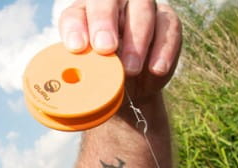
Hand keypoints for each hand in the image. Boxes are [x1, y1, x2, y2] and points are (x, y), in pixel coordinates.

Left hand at [59, 0, 181, 100]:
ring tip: (130, 70)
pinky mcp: (166, 20)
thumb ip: (78, 70)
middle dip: (104, 22)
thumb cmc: (100, 78)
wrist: (129, 89)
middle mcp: (112, 5)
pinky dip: (163, 50)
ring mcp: (140, 8)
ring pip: (142, 9)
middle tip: (105, 48)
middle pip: (107, 0)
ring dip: (136, 40)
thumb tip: (67, 81)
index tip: (77, 47)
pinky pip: (169, 27)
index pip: (76, 14)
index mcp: (84, 16)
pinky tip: (155, 70)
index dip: (76, 28)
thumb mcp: (86, 76)